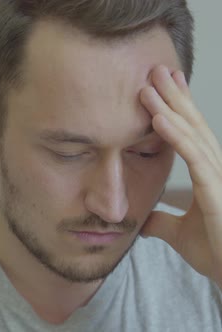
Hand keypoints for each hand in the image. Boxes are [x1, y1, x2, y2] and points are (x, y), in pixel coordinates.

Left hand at [139, 65, 221, 286]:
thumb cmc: (217, 252)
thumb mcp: (179, 233)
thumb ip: (163, 222)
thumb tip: (144, 221)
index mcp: (208, 173)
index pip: (190, 134)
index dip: (176, 109)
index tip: (159, 87)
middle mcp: (215, 168)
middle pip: (192, 125)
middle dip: (173, 96)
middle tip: (154, 70)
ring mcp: (219, 177)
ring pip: (192, 134)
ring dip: (169, 107)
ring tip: (148, 86)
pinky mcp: (217, 191)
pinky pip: (195, 158)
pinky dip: (176, 136)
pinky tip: (158, 119)